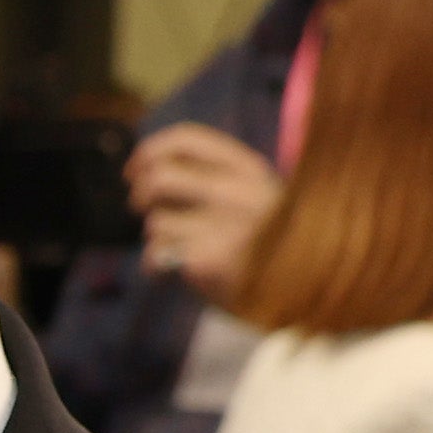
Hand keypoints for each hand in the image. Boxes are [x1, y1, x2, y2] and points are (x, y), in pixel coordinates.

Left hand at [127, 121, 283, 303]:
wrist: (300, 293)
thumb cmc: (264, 244)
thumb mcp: (252, 197)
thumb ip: (211, 176)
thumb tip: (144, 167)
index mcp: (250, 168)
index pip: (187, 139)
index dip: (149, 151)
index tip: (132, 170)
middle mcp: (239, 190)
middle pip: (160, 176)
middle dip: (140, 195)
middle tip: (143, 210)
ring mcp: (226, 225)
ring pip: (155, 220)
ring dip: (156, 237)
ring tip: (176, 249)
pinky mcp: (209, 260)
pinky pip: (157, 255)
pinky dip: (154, 265)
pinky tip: (170, 271)